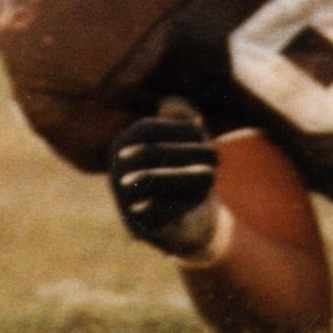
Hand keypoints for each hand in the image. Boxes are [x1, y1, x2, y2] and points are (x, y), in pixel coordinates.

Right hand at [108, 103, 221, 257]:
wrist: (181, 226)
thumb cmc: (182, 173)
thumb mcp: (186, 141)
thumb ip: (181, 114)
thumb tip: (172, 104)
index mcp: (122, 147)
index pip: (146, 130)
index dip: (175, 127)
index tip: (201, 129)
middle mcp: (116, 172)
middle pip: (151, 153)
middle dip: (188, 152)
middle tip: (217, 155)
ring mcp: (123, 202)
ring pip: (152, 181)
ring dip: (187, 177)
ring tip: (211, 176)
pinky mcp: (136, 228)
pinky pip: (157, 212)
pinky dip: (181, 204)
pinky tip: (199, 199)